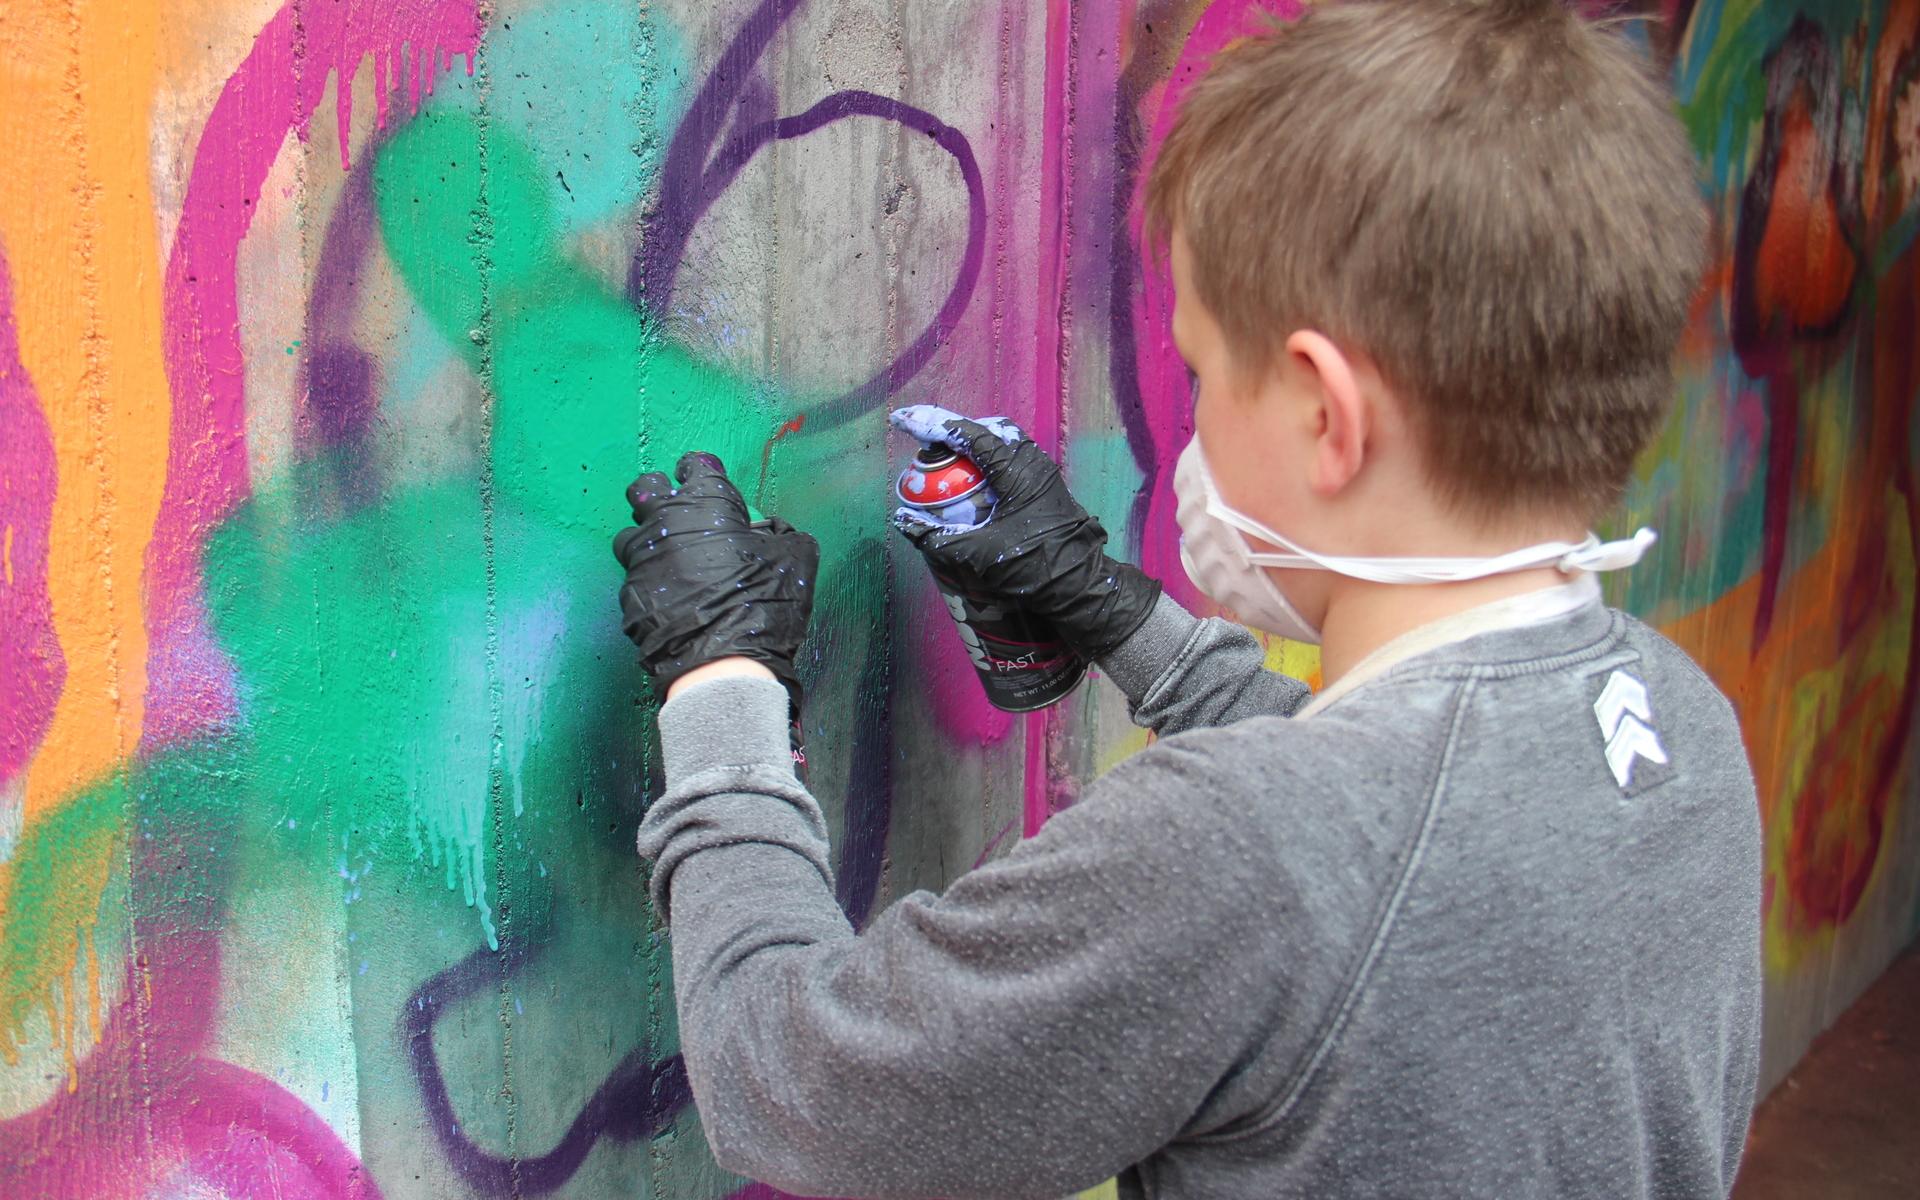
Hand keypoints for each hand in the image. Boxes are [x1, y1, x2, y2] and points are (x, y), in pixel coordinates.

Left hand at [614, 453, 818, 712]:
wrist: (722, 662)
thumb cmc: (763, 601)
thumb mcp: (796, 557)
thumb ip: (783, 533)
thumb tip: (773, 531)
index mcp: (704, 503)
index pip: (697, 466)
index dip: (704, 472)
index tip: (711, 481)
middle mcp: (664, 522)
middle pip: (646, 488)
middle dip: (660, 492)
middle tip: (680, 512)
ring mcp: (640, 560)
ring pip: (631, 534)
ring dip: (649, 540)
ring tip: (671, 559)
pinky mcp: (630, 596)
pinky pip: (637, 580)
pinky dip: (652, 585)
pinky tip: (672, 600)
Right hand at [887, 405, 1160, 658]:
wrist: (1081, 587)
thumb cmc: (1035, 568)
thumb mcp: (980, 555)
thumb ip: (938, 538)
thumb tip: (904, 521)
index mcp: (1017, 470)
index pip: (968, 434)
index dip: (931, 424)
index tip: (904, 421)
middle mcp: (1033, 462)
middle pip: (987, 429)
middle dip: (952, 429)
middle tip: (924, 440)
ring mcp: (1042, 473)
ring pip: (1002, 442)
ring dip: (971, 444)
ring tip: (943, 456)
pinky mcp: (1045, 486)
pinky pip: (1011, 460)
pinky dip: (986, 461)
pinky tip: (970, 479)